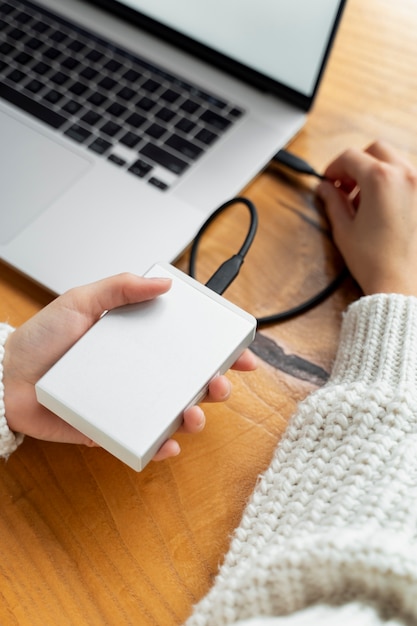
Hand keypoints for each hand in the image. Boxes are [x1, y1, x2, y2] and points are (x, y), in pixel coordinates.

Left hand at [3, 273, 256, 461]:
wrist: (4, 377)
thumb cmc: (42, 339)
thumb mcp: (81, 300)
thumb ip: (121, 286)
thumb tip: (165, 283)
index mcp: (138, 342)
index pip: (189, 345)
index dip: (220, 350)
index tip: (242, 353)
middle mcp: (139, 373)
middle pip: (191, 381)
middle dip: (217, 385)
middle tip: (220, 384)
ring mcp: (128, 403)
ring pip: (175, 414)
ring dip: (196, 417)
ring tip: (195, 414)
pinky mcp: (111, 430)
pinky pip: (144, 441)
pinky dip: (162, 446)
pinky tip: (168, 443)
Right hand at [316, 141, 416, 295]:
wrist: (400, 284)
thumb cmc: (375, 261)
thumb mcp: (344, 228)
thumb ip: (332, 201)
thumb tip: (325, 188)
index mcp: (381, 179)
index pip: (350, 157)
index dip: (333, 167)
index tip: (329, 181)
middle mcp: (406, 176)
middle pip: (376, 150)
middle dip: (356, 164)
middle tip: (345, 186)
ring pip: (395, 161)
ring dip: (375, 172)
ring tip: (363, 201)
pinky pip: (408, 179)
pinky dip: (392, 183)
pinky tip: (382, 207)